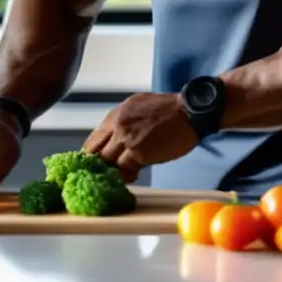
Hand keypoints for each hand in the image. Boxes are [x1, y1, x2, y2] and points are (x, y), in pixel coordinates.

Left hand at [82, 92, 198, 181]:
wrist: (188, 111)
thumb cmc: (168, 109)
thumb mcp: (137, 106)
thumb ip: (123, 122)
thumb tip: (116, 138)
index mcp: (115, 115)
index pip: (93, 140)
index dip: (94, 154)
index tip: (98, 164)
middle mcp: (116, 126)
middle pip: (96, 153)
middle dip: (100, 165)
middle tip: (108, 173)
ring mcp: (126, 139)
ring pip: (108, 163)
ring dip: (114, 171)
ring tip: (125, 173)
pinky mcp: (138, 152)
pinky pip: (124, 169)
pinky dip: (127, 175)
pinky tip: (135, 173)